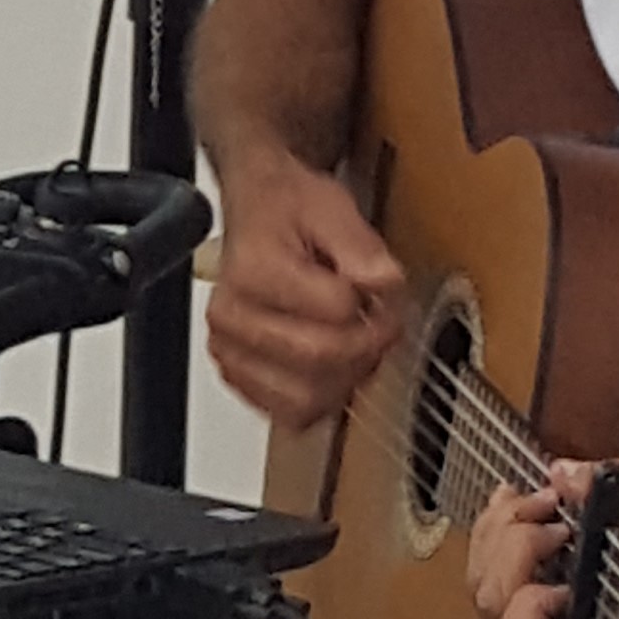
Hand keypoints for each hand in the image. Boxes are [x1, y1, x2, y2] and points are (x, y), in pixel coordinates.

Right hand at [204, 152, 405, 431]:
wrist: (256, 211)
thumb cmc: (287, 209)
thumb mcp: (330, 205)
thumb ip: (359, 244)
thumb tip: (383, 282)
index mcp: (253, 270)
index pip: (336, 311)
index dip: (378, 306)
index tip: (388, 296)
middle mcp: (231, 315)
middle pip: (320, 358)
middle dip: (366, 345)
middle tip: (381, 323)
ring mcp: (229, 349)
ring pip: (304, 399)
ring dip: (344, 378)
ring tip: (356, 345)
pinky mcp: (236, 374)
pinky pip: (288, 412)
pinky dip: (319, 397)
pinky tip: (331, 366)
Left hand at [469, 460, 618, 618]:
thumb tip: (566, 475)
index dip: (532, 604)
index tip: (570, 571)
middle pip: (492, 602)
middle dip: (518, 542)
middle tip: (555, 510)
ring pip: (479, 579)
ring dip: (504, 527)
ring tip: (542, 498)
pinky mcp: (515, 605)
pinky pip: (479, 566)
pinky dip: (494, 525)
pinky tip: (515, 498)